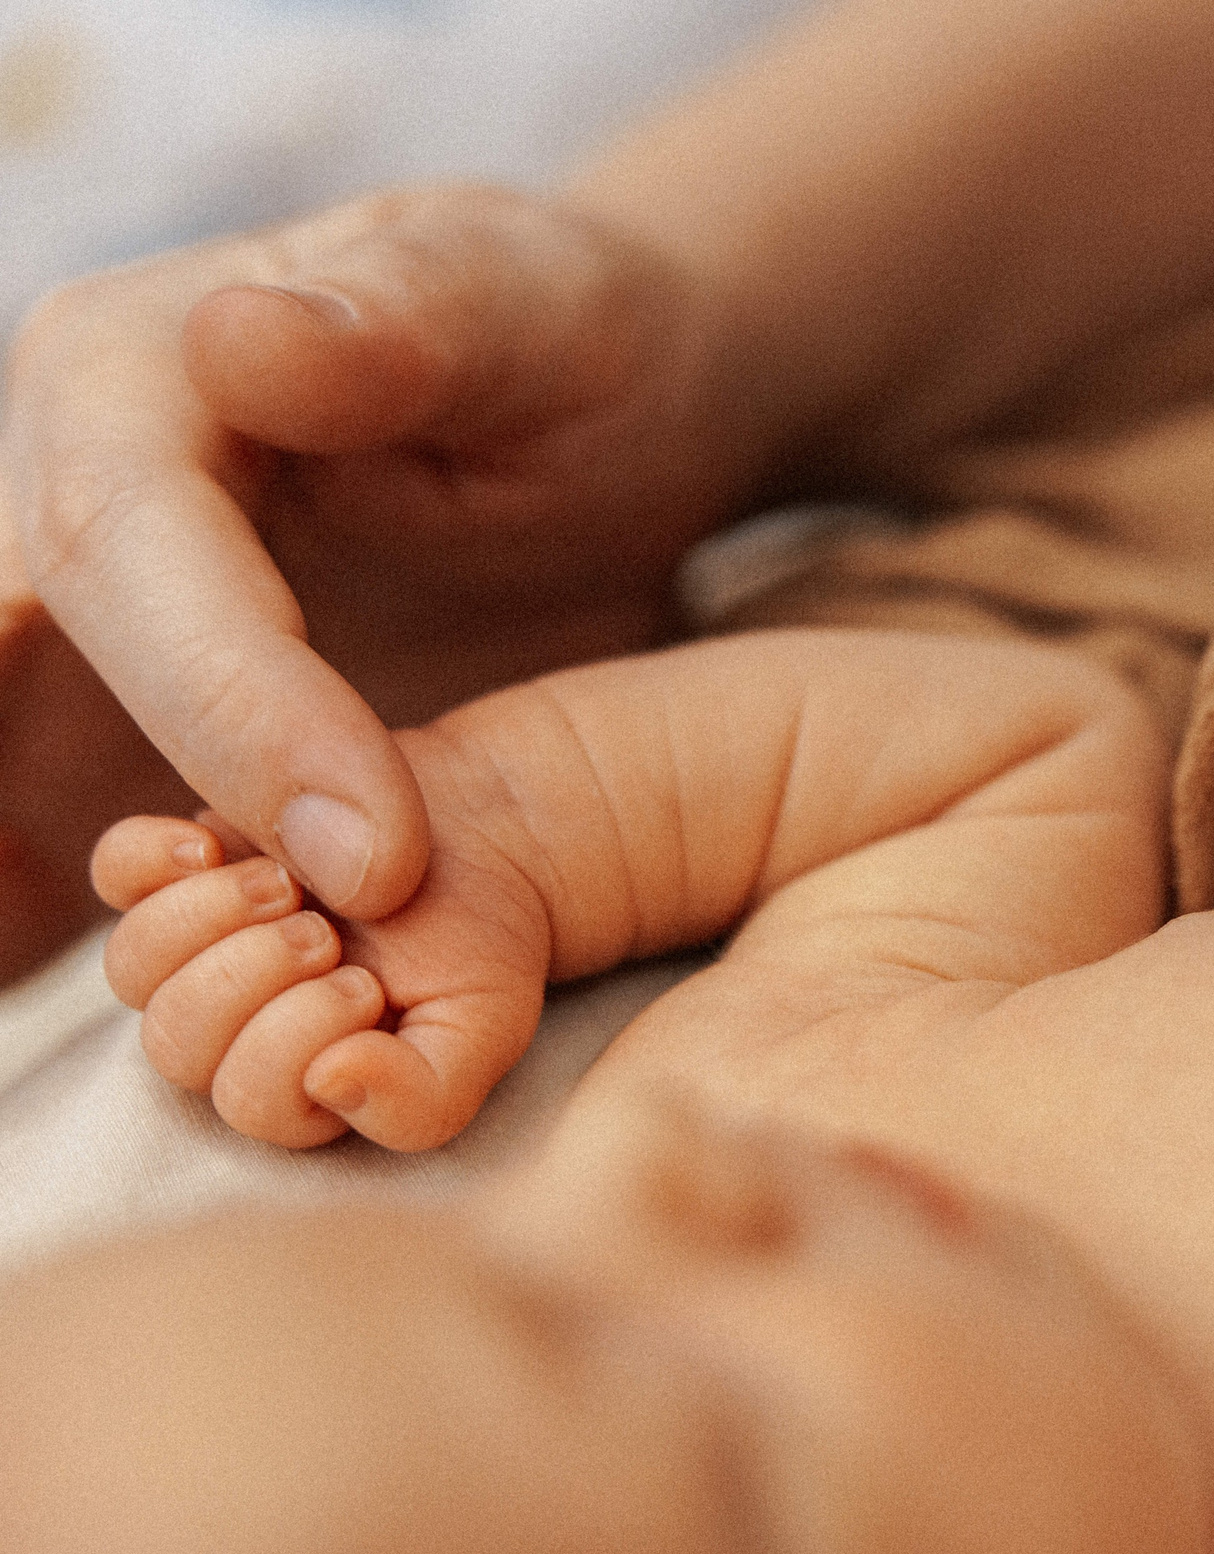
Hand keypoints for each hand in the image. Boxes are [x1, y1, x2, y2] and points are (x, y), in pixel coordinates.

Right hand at [0, 184, 753, 974]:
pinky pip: (47, 832)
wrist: (605, 410)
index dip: (239, 714)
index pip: (132, 559)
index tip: (385, 864)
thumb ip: (402, 320)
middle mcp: (62, 507)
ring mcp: (83, 632)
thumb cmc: (576, 344)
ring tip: (45, 1042)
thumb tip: (244, 336)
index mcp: (127, 383)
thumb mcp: (521, 300)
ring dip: (9, 903)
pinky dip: (38, 928)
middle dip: (10, 826)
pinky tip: (39, 1029)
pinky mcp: (129, 725)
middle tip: (73, 982)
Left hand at [93, 779, 549, 1152]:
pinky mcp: (176, 876)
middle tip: (326, 935)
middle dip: (258, 978)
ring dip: (211, 920)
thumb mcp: (487, 1031)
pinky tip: (222, 848)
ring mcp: (194, 953)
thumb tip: (327, 1084)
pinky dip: (158, 858)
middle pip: (178, 1043)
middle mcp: (230, 1034)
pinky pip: (117, 872)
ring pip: (133, 968)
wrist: (484, 840)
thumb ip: (426, 1099)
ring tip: (286, 886)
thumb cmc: (480, 946)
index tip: (368, 986)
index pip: (253, 1102)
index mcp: (301, 1090)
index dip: (302, 1042)